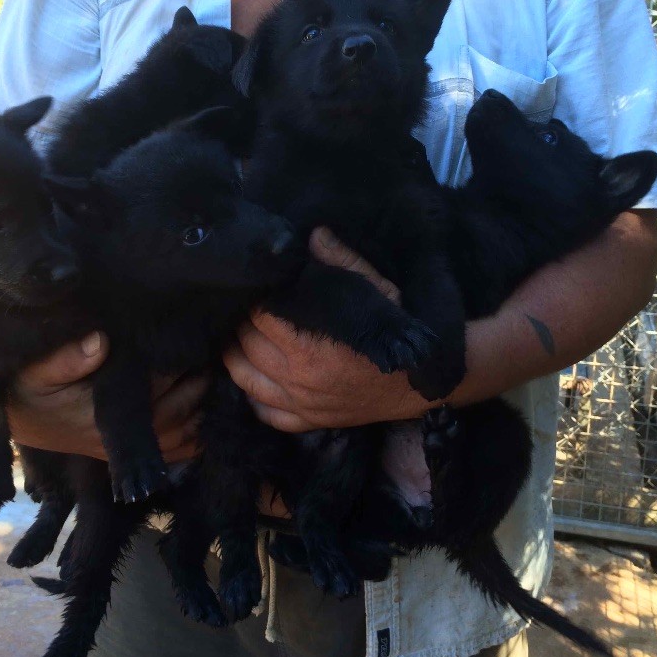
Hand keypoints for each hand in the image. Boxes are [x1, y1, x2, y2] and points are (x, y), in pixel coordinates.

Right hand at [7, 331, 207, 462]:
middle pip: (178, 408)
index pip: (155, 384)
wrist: (19, 420)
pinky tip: (209, 413)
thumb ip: (66, 358)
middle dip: (199, 380)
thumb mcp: (36, 371)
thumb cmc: (28, 391)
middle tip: (214, 351)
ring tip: (216, 376)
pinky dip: (196, 437)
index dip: (178, 362)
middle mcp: (122, 436)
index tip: (193, 338)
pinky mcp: (130, 452)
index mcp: (104, 412)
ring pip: (183, 432)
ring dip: (203, 406)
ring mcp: (128, 448)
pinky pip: (173, 452)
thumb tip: (101, 340)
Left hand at [223, 227, 431, 432]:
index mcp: (311, 347)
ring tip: (237, 339)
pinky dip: (254, 399)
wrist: (421, 381)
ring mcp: (302, 405)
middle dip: (242, 325)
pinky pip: (267, 415)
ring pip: (247, 381)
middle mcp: (299, 379)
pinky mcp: (310, 422)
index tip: (258, 290)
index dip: (255, 301)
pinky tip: (255, 380)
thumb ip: (342, 262)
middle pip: (247, 347)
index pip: (261, 318)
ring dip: (236, 358)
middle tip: (244, 310)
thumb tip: (314, 235)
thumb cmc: (398, 332)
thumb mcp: (377, 290)